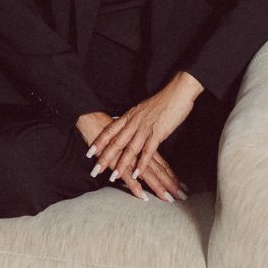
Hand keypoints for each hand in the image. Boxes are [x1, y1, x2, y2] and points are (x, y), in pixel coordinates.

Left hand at [84, 72, 202, 193]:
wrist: (177, 91)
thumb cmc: (162, 100)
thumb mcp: (143, 109)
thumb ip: (134, 120)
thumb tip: (128, 129)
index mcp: (129, 116)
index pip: (110, 130)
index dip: (99, 142)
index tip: (89, 153)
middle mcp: (134, 122)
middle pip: (116, 142)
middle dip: (105, 157)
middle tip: (96, 170)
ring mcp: (145, 127)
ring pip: (130, 148)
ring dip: (122, 164)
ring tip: (114, 176)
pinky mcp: (158, 132)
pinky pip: (148, 150)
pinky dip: (142, 163)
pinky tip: (137, 173)